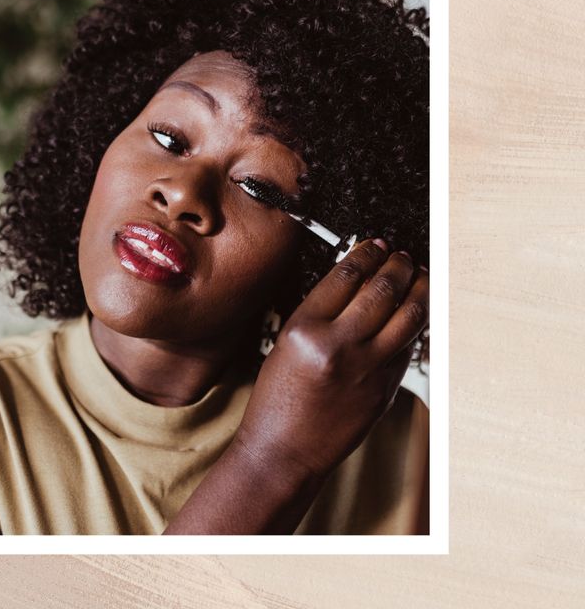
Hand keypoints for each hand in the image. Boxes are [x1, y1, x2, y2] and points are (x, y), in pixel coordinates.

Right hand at [235, 238, 428, 481]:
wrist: (284, 450)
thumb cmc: (277, 402)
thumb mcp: (285, 346)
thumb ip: (321, 316)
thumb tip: (357, 284)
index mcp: (304, 331)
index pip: (345, 277)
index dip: (365, 254)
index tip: (374, 245)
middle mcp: (338, 347)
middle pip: (382, 290)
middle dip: (398, 265)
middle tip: (401, 256)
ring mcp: (368, 369)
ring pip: (409, 316)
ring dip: (418, 288)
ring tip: (418, 275)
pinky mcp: (386, 389)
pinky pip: (407, 347)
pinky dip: (414, 324)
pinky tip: (414, 312)